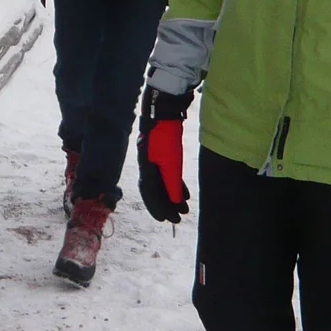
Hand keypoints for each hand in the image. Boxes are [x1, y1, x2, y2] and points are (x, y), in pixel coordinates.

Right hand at [136, 87, 193, 222]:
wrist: (164, 110)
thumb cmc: (166, 135)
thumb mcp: (171, 161)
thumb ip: (172, 182)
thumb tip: (174, 203)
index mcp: (146, 167)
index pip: (149, 192)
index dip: (156, 207)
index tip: (165, 220)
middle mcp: (147, 165)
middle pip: (156, 189)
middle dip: (167, 205)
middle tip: (178, 218)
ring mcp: (155, 158)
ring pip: (162, 182)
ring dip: (172, 196)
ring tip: (184, 208)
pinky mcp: (163, 153)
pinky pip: (168, 173)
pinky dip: (175, 184)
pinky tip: (184, 193)